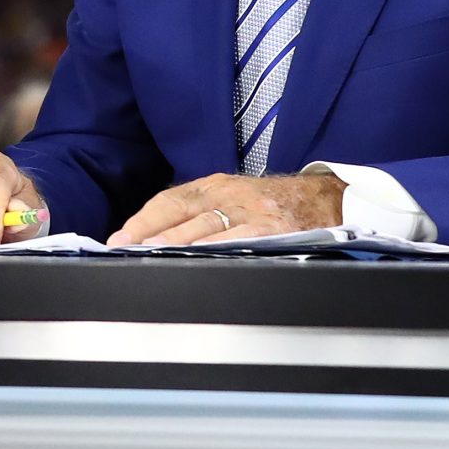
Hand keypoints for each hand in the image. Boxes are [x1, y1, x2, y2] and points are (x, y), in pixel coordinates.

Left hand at [107, 171, 345, 246]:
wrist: (328, 199)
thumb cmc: (273, 204)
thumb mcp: (233, 198)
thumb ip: (198, 215)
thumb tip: (152, 241)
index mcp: (216, 186)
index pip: (170, 201)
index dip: (143, 220)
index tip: (120, 240)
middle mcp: (232, 195)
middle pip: (183, 214)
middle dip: (152, 234)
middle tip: (127, 251)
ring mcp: (255, 212)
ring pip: (209, 228)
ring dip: (177, 244)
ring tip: (153, 257)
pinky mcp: (277, 230)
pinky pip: (244, 241)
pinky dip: (220, 251)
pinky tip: (201, 262)